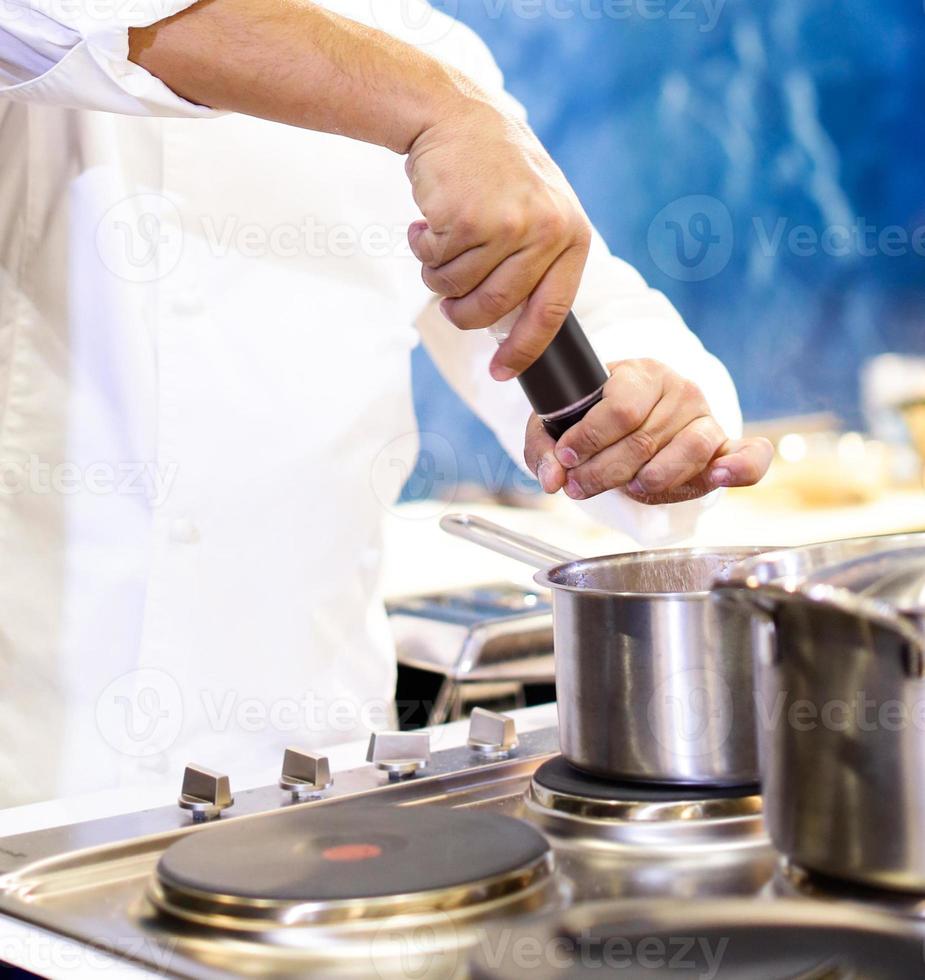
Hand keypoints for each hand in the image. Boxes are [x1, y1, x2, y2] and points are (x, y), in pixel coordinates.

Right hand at [406, 99, 591, 380]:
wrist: (455, 114)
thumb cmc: (492, 170)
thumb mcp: (536, 210)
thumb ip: (536, 263)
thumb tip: (519, 330)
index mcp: (571, 235)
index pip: (551, 312)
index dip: (523, 350)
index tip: (502, 372)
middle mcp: (548, 231)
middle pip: (496, 308)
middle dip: (462, 313)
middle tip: (447, 303)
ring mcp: (510, 224)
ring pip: (460, 288)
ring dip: (438, 276)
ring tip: (439, 242)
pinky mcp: (470, 218)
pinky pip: (437, 264)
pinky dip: (423, 249)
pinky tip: (427, 222)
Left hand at [523, 359, 772, 504]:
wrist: (633, 421)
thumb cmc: (594, 421)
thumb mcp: (560, 424)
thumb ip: (545, 448)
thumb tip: (552, 479)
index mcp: (640, 374)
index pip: (621, 408)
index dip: (591, 438)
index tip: (567, 458)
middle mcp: (680, 391)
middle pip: (645, 439)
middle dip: (604, 472)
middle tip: (578, 487)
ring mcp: (706, 419)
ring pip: (687, 453)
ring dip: (650, 481)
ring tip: (626, 487)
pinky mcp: (725, 448)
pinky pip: (749, 456)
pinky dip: (739, 468)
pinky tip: (720, 475)